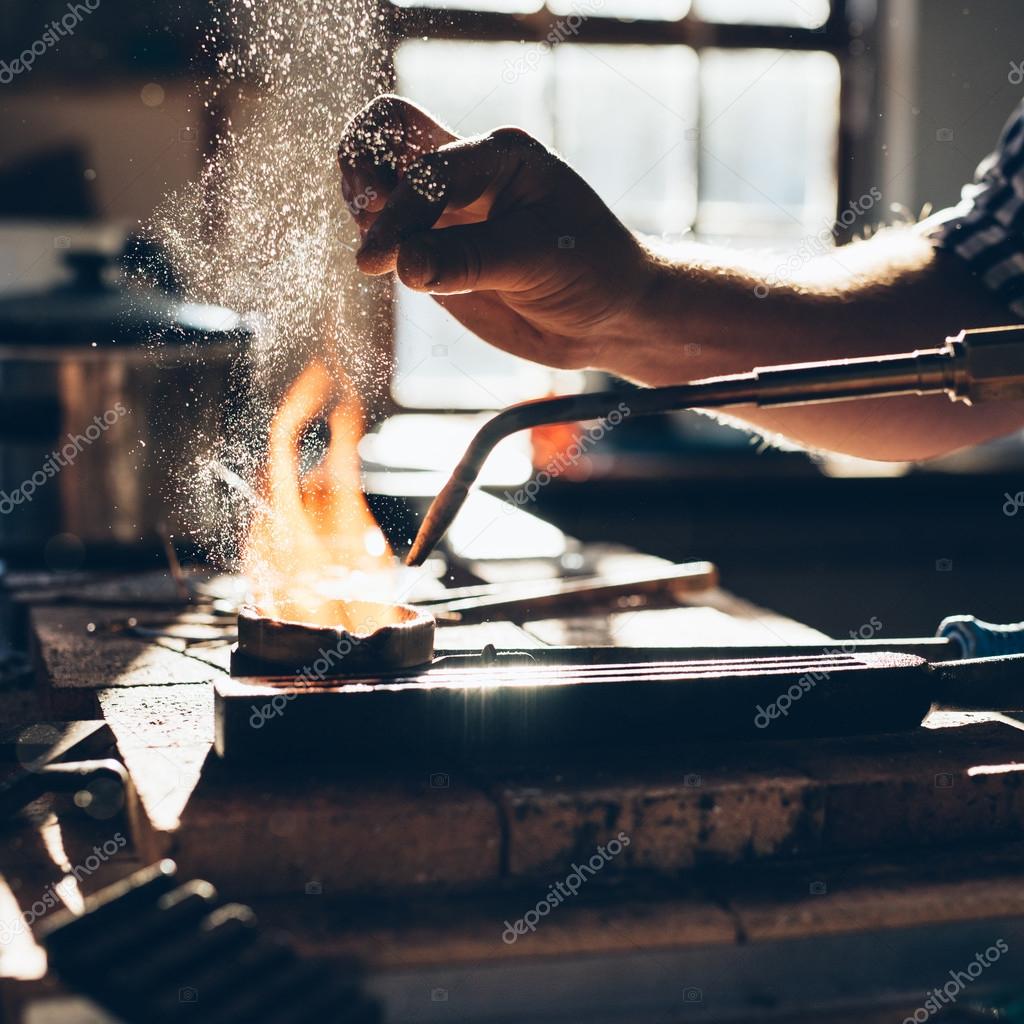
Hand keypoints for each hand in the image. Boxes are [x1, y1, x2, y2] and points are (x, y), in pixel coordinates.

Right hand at [338, 94, 656, 370]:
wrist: (608, 317)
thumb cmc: (592, 273)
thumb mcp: (538, 261)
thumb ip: (469, 261)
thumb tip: (402, 265)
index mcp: (499, 156)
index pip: (427, 166)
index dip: (401, 214)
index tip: (385, 262)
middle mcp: (467, 173)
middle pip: (388, 130)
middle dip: (361, 165)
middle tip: (366, 215)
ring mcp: (447, 211)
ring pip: (378, 178)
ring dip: (363, 210)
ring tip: (376, 255)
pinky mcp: (436, 251)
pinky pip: (388, 232)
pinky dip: (374, 243)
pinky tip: (387, 268)